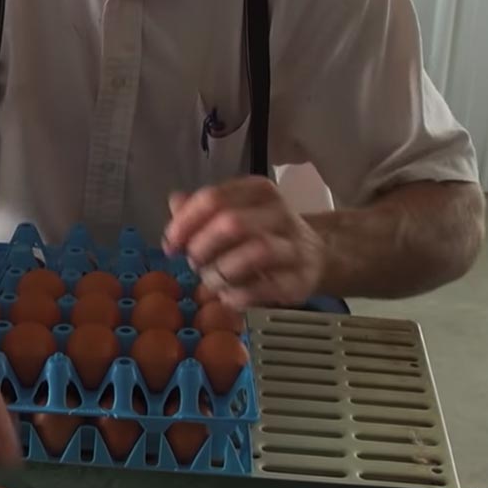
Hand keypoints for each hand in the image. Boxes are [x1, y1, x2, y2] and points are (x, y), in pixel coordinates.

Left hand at [163, 177, 325, 308]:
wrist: (316, 256)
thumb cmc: (264, 234)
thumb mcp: (234, 213)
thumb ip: (202, 209)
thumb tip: (175, 202)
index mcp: (258, 191)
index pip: (213, 198)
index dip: (184, 223)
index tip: (171, 244)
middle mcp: (279, 213)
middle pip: (231, 223)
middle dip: (202, 247)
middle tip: (194, 262)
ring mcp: (293, 246)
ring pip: (253, 253)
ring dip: (221, 272)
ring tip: (211, 281)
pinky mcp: (300, 280)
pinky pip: (263, 288)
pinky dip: (237, 295)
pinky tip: (229, 296)